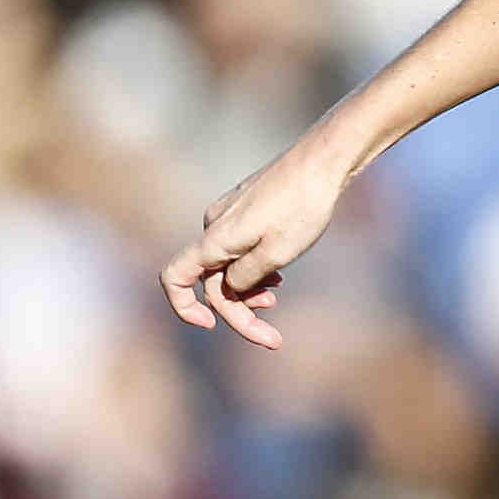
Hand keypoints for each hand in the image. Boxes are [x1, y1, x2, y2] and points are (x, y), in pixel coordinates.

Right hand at [158, 135, 355, 348]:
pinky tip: (278, 276)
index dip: (183, 307)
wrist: (324, 161)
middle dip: (239, 312)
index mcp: (215, 239)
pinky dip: (255, 268)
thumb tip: (229, 290)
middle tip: (273, 338)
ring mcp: (230, 216)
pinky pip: (240, 248)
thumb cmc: (303, 207)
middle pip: (213, 281)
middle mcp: (214, 227)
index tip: (210, 325)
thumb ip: (246, 279)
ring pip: (228, 265)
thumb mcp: (277, 253)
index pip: (174, 278)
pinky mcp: (247, 209)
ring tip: (276, 299)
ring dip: (248, 290)